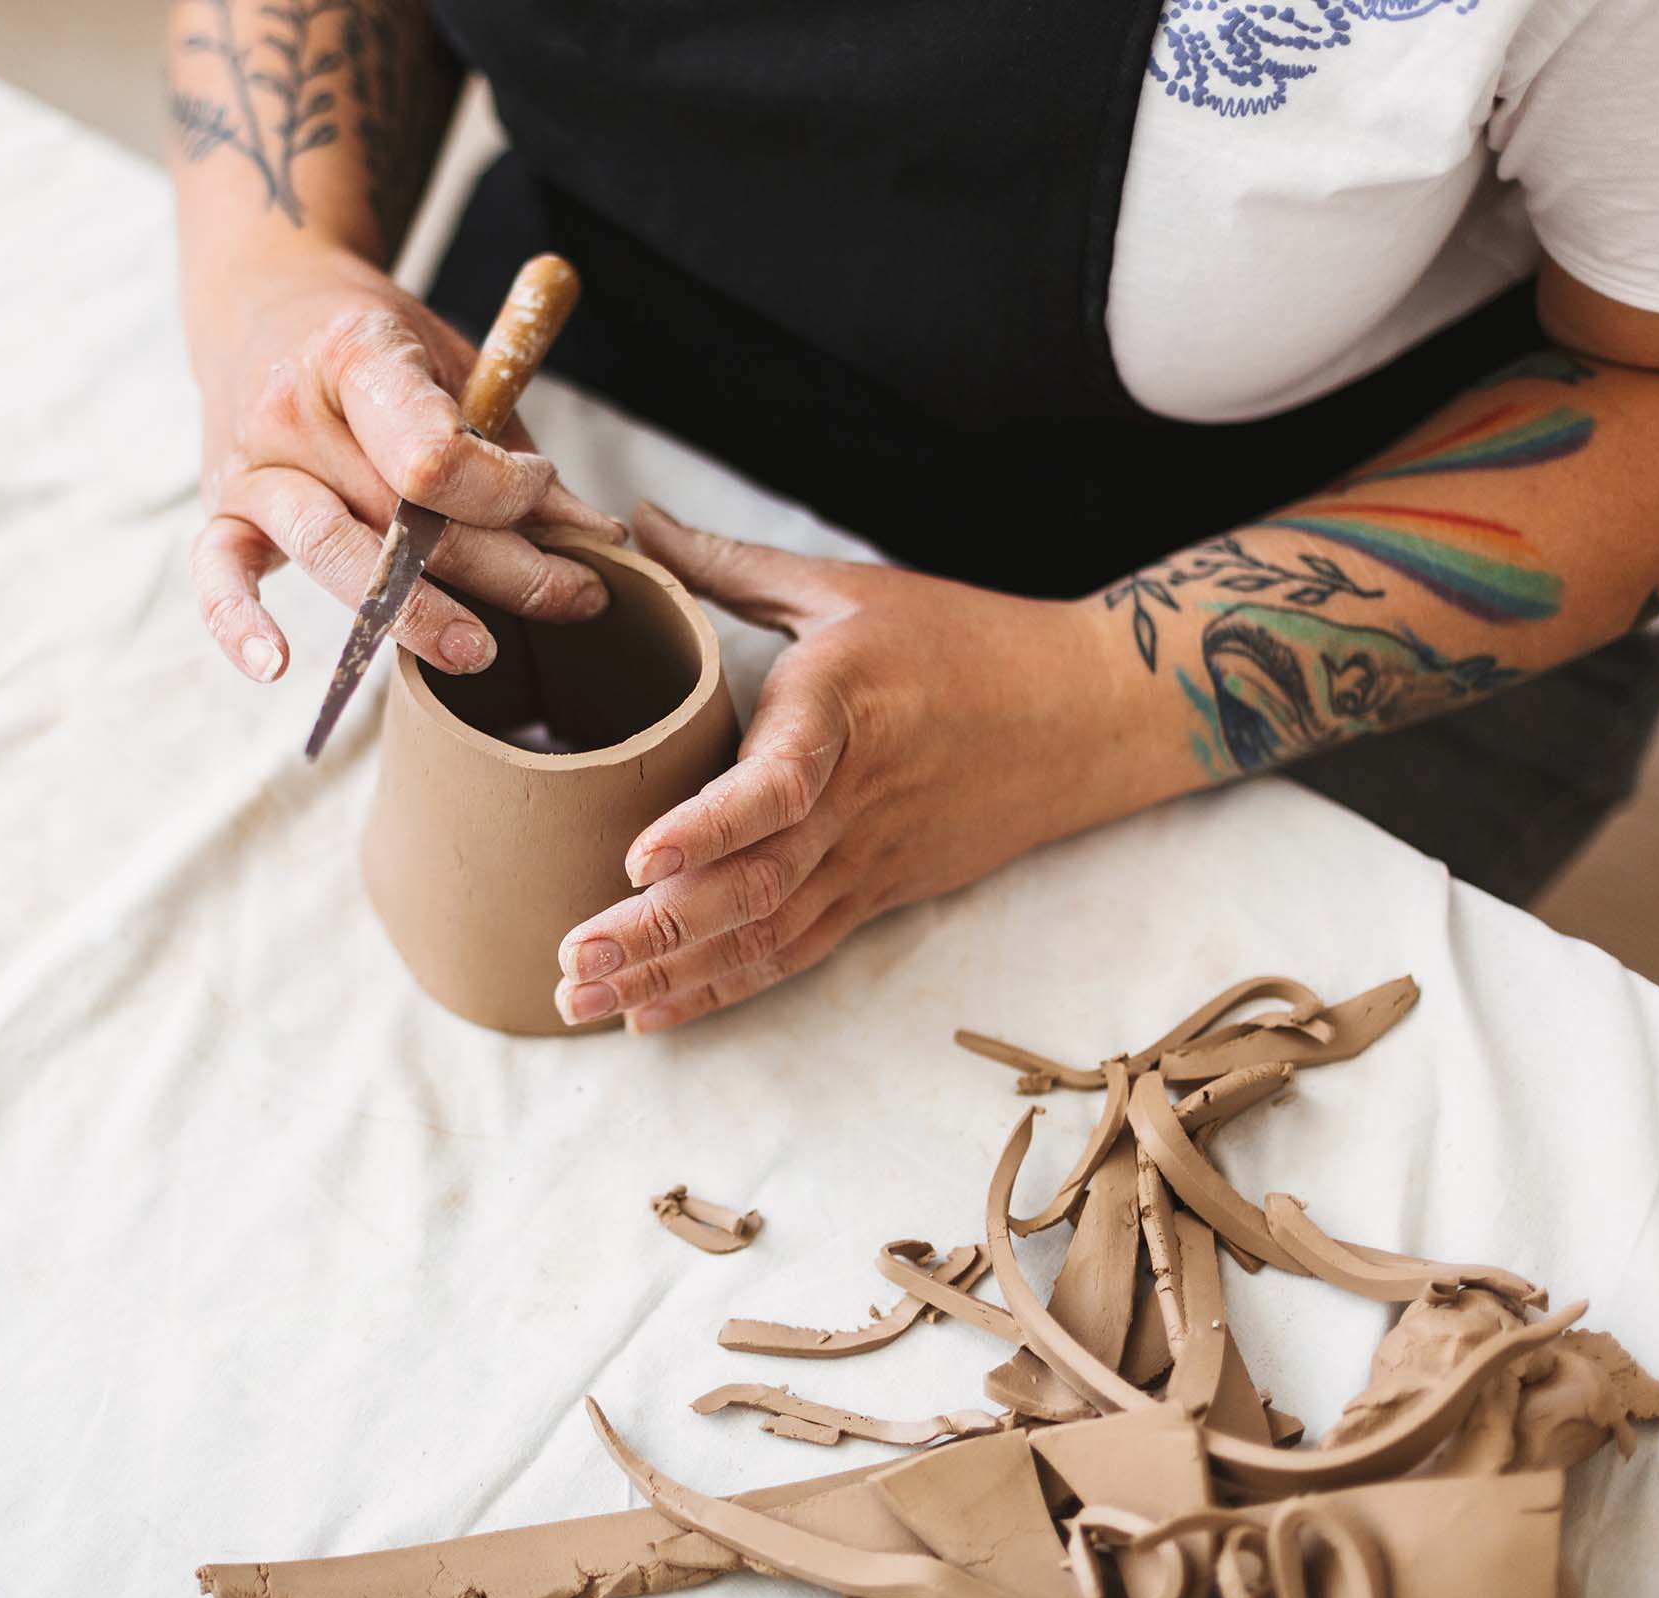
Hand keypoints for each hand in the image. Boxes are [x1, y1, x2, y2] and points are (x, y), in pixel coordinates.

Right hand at [183, 241, 624, 682]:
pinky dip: (238, 624)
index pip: (433, 452)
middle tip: (574, 597)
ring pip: (333, 552)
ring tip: (480, 651)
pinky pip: (218, 574)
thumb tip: (590, 531)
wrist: (262, 302)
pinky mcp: (222, 509)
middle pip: (401, 517)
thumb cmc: (375, 342)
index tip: (548, 490)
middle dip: (501, 567)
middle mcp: (293, 410)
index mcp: (357, 354)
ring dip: (413, 613)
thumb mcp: (453, 364)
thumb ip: (509, 448)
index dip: (505, 490)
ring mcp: (252, 464)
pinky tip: (276, 667)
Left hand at [552, 504, 1173, 1031]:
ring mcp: (868, 858)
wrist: (1086, 714)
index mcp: (842, 708)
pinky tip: (650, 1013)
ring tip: (584, 999)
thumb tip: (633, 522)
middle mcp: (854, 798)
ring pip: (764, 933)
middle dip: (657, 930)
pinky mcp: (877, 894)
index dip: (706, 827)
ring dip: (672, 974)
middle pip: (754, 882)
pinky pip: (793, 954)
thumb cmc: (958, 637)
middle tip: (571, 959)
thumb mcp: (845, 586)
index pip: (776, 783)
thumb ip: (730, 565)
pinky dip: (721, 989)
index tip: (634, 857)